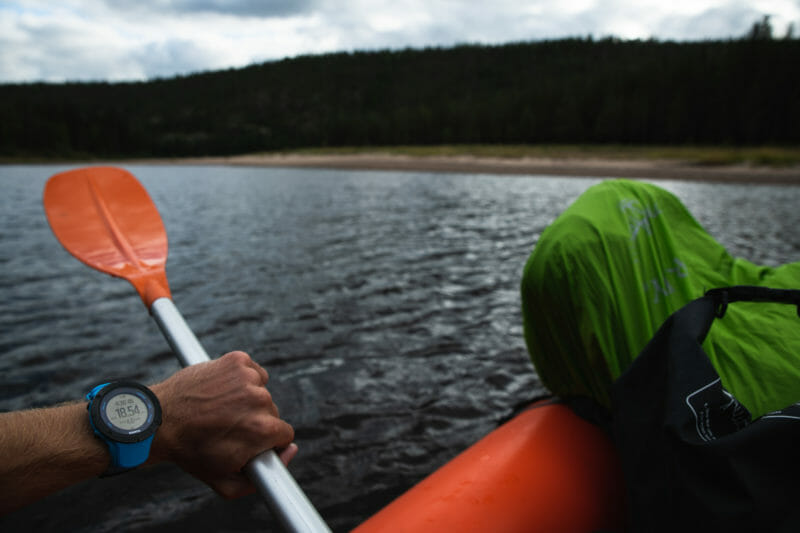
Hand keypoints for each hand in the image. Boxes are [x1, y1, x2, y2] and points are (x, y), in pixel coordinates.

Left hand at [150, 351, 295, 498]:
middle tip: (228, 426)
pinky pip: (252, 371)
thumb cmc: (191, 452)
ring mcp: (247, 377)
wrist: (160, 421)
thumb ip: (264, 477)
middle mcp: (259, 399)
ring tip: (221, 408)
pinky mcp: (237, 360)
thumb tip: (290, 452)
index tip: (249, 440)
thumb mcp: (225, 483)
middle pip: (272, 412)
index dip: (267, 441)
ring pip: (261, 390)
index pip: (284, 434)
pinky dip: (241, 379)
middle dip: (255, 420)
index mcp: (262, 429)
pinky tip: (223, 391)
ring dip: (247, 399)